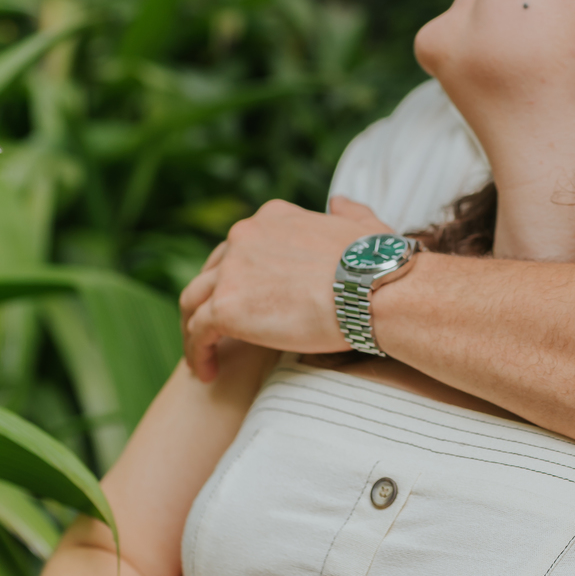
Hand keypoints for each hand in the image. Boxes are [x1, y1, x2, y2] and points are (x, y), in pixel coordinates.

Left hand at [179, 196, 393, 380]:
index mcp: (272, 218)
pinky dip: (197, 352)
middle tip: (217, 331)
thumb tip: (338, 203)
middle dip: (211, 299)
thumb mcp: (365, 225)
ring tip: (205, 356)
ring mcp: (231, 270)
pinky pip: (197, 332)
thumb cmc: (380, 266)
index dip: (239, 275)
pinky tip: (207, 373)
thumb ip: (347, 212)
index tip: (246, 301)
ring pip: (194, 300)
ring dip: (194, 328)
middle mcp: (245, 235)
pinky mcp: (226, 306)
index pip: (240, 247)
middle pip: (211, 270)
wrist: (373, 290)